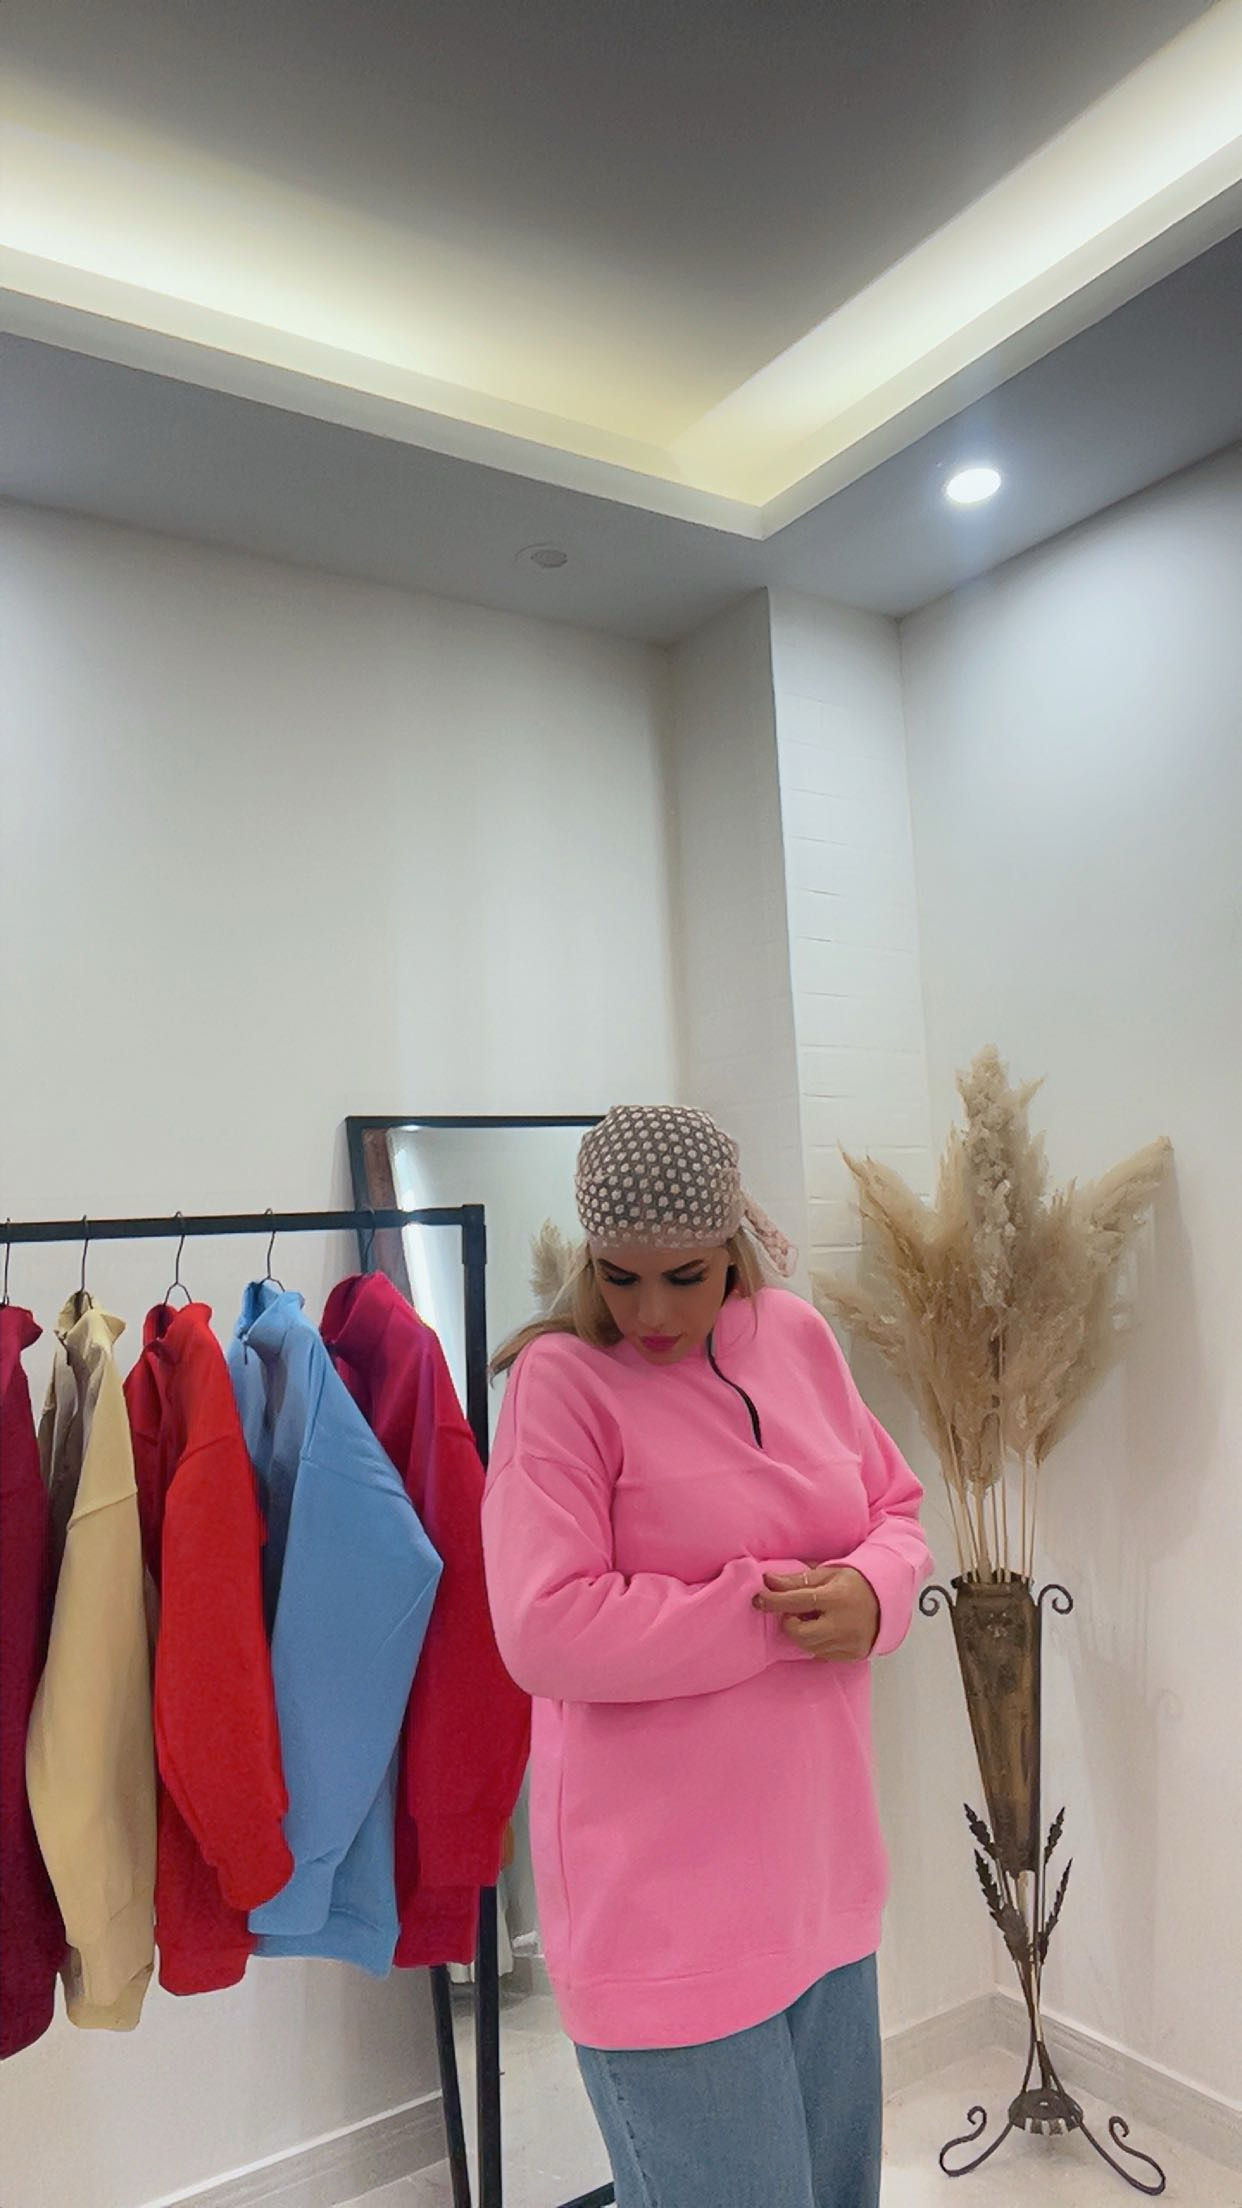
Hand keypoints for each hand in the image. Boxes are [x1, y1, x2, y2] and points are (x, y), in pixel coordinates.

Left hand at [755, 1565, 879, 1659]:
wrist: (888, 1600)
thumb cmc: (855, 1583)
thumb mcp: (828, 1574)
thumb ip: (797, 1580)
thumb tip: (768, 1582)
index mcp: (837, 1598)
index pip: (796, 1602)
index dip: (773, 1601)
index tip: (758, 1599)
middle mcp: (843, 1623)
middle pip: (800, 1634)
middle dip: (790, 1623)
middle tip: (794, 1612)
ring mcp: (849, 1642)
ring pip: (809, 1646)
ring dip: (803, 1634)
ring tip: (813, 1618)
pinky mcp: (852, 1655)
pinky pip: (822, 1654)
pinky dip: (817, 1643)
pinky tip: (825, 1629)